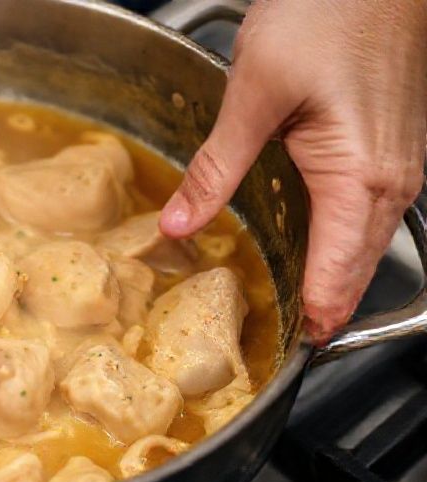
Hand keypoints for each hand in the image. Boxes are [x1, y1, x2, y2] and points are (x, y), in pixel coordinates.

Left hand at [158, 0, 426, 343]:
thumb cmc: (327, 14)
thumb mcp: (252, 97)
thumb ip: (216, 169)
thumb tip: (177, 227)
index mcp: (359, 177)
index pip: (337, 276)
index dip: (313, 321)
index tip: (287, 353)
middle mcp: (391, 181)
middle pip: (355, 270)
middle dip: (321, 311)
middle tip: (281, 342)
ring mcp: (397, 165)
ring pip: (364, 245)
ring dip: (331, 279)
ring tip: (291, 308)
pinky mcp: (390, 148)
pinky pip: (367, 214)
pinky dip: (340, 242)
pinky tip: (309, 248)